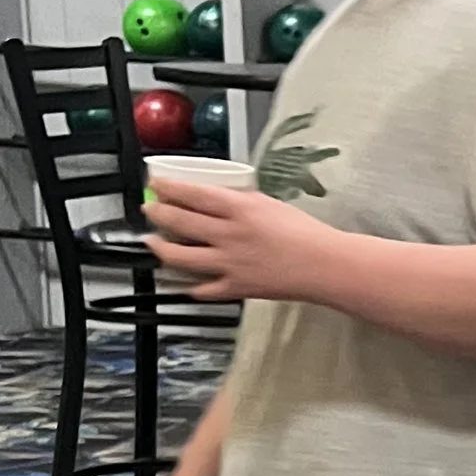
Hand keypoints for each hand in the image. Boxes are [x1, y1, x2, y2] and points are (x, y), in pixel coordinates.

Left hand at [146, 174, 336, 304]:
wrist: (325, 266)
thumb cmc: (307, 233)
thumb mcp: (271, 205)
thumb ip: (243, 201)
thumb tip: (221, 198)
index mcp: (240, 209)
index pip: (193, 194)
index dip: (169, 188)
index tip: (156, 185)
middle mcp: (229, 235)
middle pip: (180, 222)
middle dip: (158, 214)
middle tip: (149, 210)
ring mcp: (229, 263)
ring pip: (181, 257)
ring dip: (161, 248)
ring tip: (152, 242)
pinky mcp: (236, 287)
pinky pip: (204, 290)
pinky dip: (191, 287)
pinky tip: (184, 283)